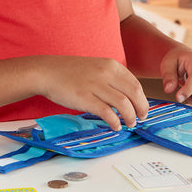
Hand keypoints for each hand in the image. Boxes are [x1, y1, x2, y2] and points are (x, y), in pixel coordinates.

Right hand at [33, 55, 149, 129]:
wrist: (48, 71)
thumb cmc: (72, 72)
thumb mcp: (97, 68)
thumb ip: (112, 79)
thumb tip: (128, 97)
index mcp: (111, 65)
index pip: (135, 84)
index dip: (142, 99)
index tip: (142, 109)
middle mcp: (106, 73)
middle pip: (134, 93)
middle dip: (141, 109)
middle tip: (141, 119)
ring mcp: (95, 85)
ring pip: (123, 104)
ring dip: (130, 117)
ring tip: (129, 124)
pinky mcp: (84, 97)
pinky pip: (106, 112)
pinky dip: (114, 121)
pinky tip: (115, 126)